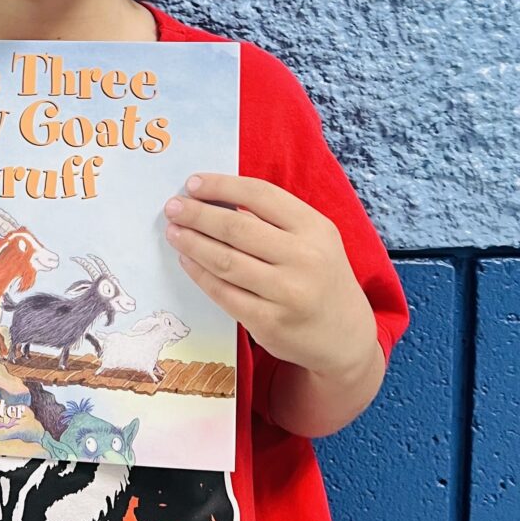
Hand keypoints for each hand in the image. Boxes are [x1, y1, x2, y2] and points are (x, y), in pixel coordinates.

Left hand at [164, 174, 376, 377]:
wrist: (346, 337)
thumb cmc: (320, 276)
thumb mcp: (315, 239)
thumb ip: (275, 219)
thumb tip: (215, 199)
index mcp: (315, 228)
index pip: (260, 195)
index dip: (222, 186)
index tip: (194, 183)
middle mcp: (305, 258)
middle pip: (237, 228)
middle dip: (198, 214)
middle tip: (173, 206)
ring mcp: (288, 293)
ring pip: (225, 260)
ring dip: (192, 242)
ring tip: (173, 231)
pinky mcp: (270, 323)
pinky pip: (224, 292)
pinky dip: (199, 273)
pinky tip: (186, 259)